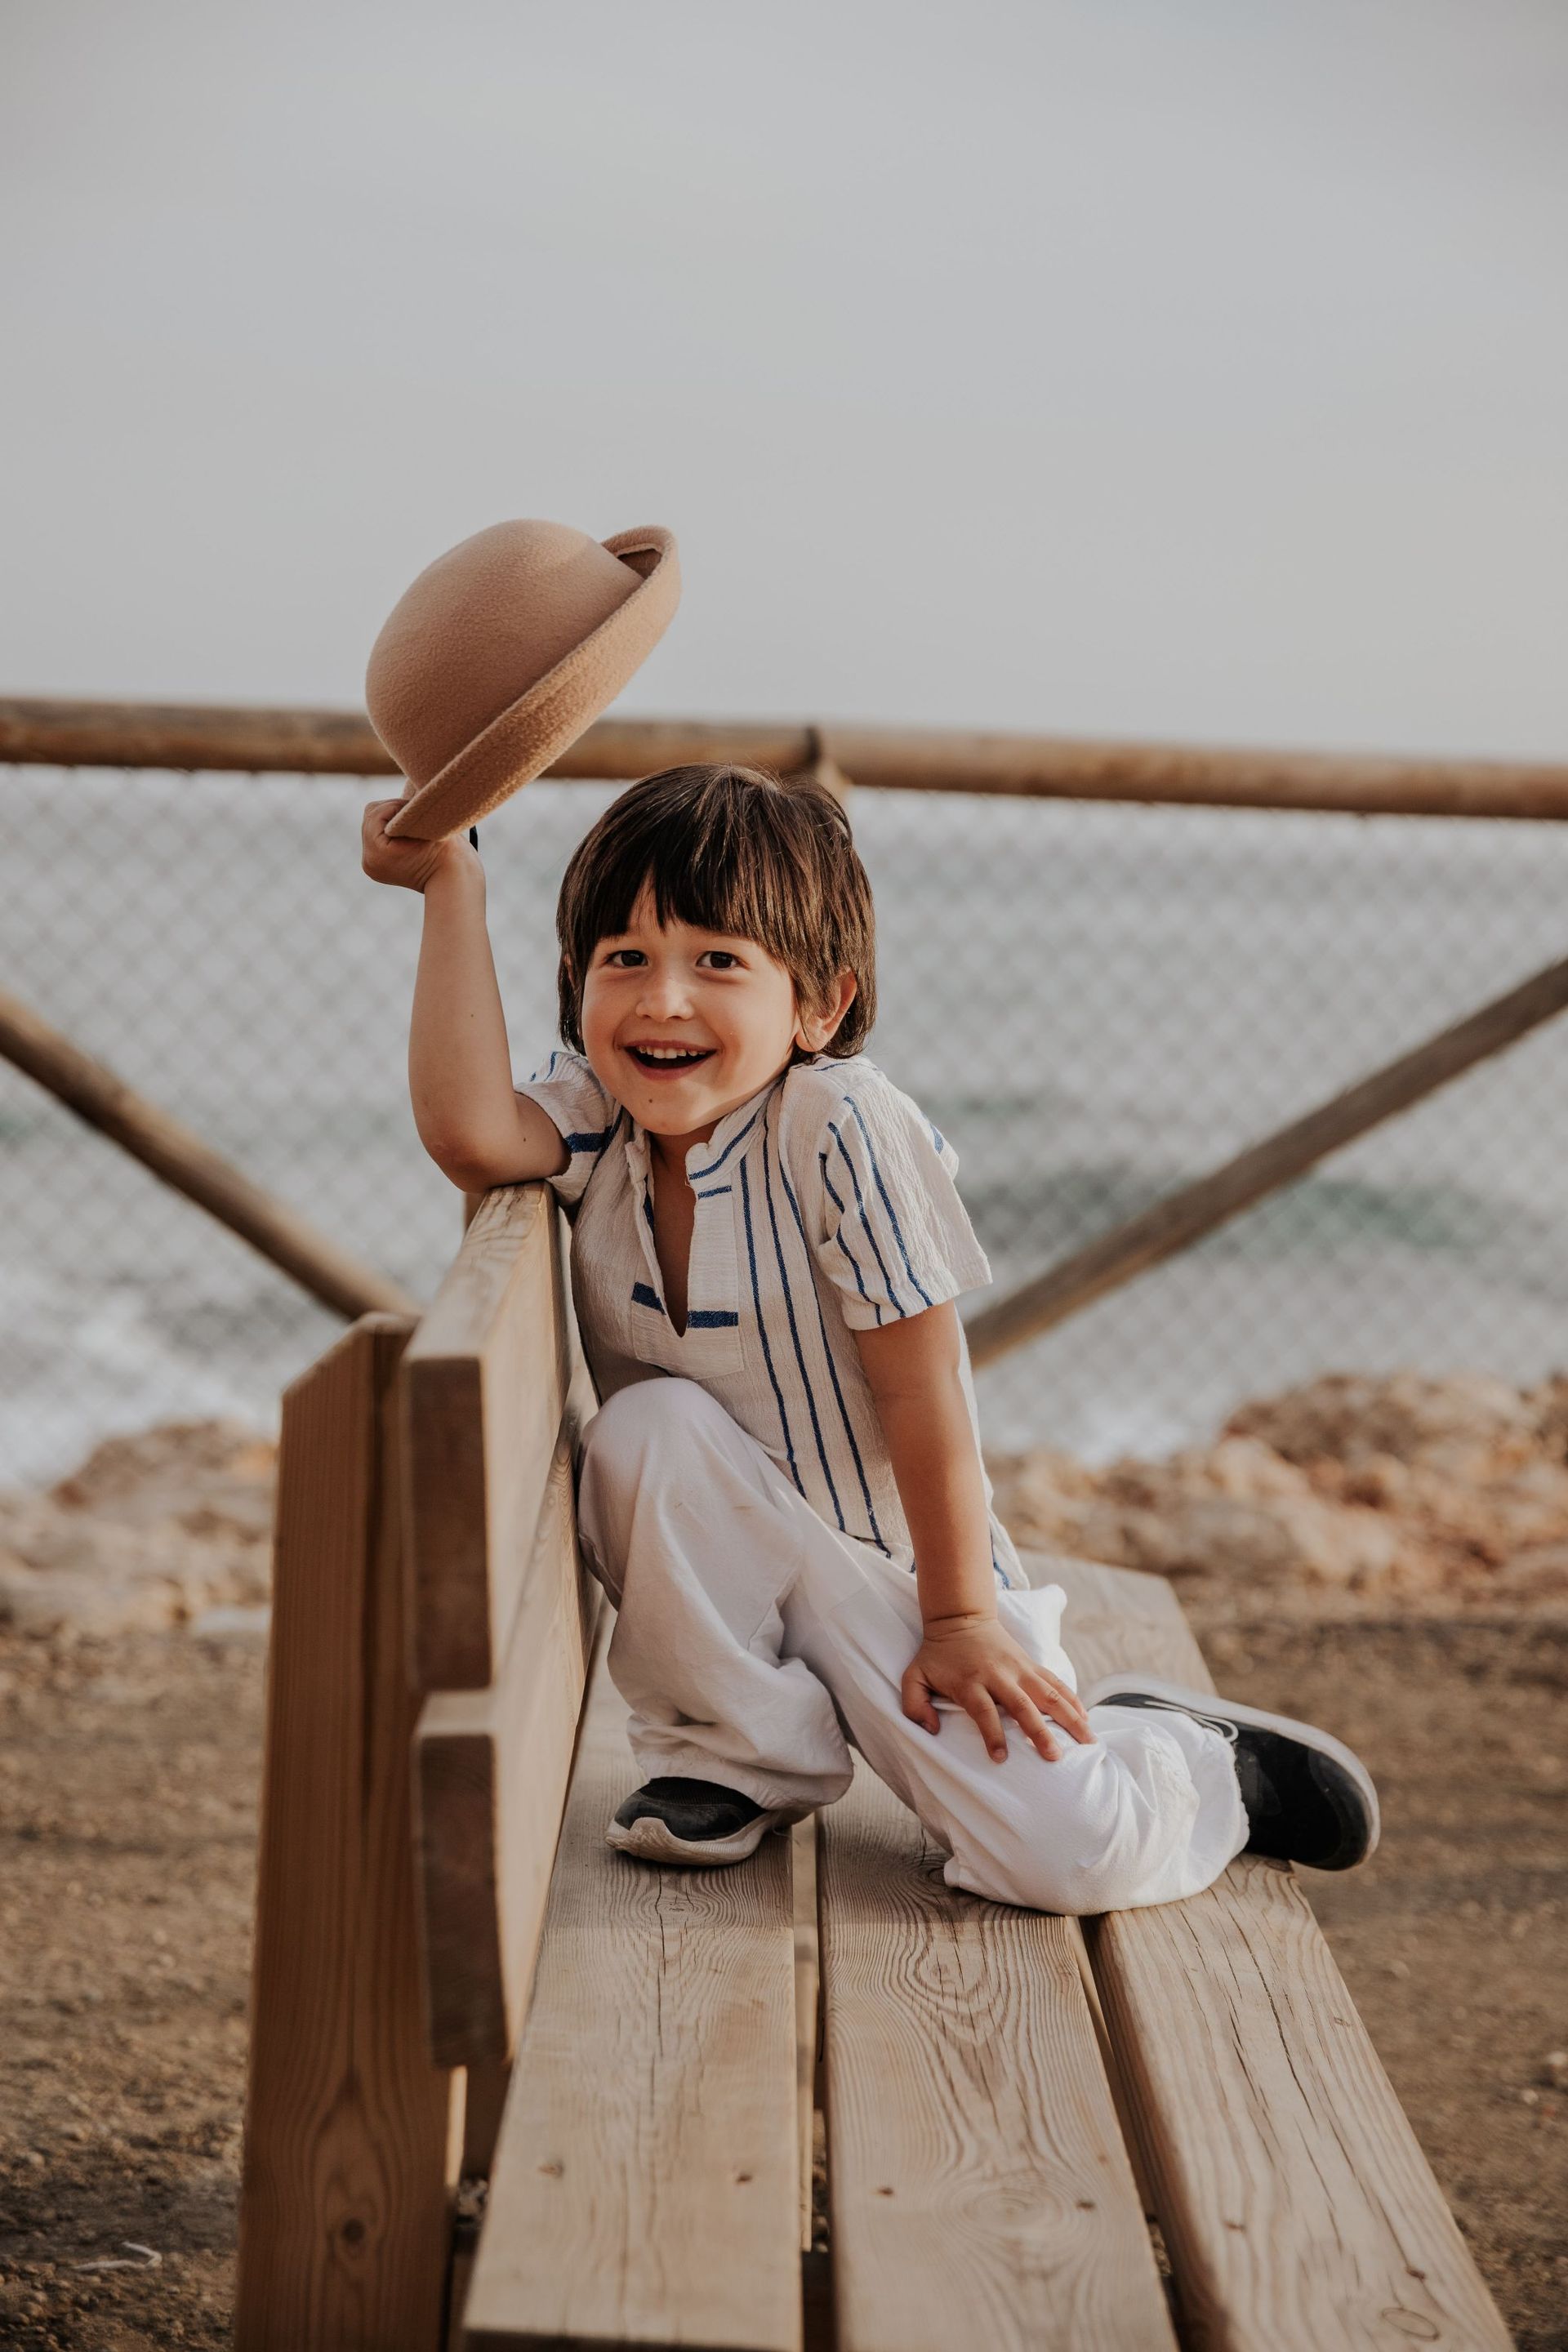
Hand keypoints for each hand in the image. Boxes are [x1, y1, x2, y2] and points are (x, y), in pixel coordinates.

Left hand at [361, 793, 478, 893]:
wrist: (455, 880)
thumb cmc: (448, 850)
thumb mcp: (429, 822)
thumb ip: (410, 807)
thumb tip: (408, 782)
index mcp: (378, 853)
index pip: (376, 813)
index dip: (397, 805)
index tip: (416, 807)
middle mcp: (369, 861)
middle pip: (370, 817)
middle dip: (392, 809)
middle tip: (414, 810)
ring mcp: (371, 865)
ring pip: (371, 824)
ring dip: (391, 817)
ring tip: (412, 820)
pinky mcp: (377, 865)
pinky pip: (376, 837)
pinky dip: (390, 829)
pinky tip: (406, 830)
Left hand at [901, 1613, 1095, 1763]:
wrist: (960, 1617)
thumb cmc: (936, 1655)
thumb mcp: (914, 1676)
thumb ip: (914, 1704)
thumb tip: (931, 1730)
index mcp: (970, 1681)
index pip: (983, 1711)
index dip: (992, 1734)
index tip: (1001, 1758)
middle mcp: (999, 1675)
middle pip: (1022, 1705)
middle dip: (1039, 1731)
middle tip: (1055, 1757)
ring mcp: (1019, 1668)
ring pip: (1049, 1693)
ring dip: (1069, 1717)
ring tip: (1087, 1742)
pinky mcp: (1031, 1664)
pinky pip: (1056, 1683)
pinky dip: (1072, 1700)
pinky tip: (1086, 1719)